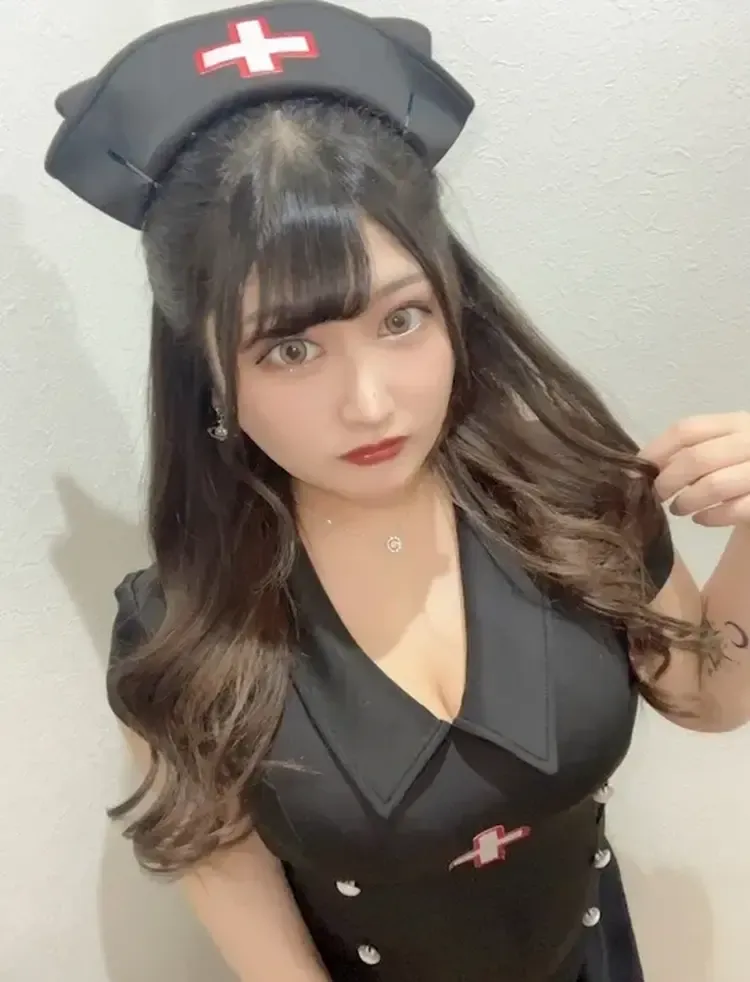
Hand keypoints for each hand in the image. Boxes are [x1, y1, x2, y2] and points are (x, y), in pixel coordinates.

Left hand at [640, 412, 749, 526]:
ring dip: (687, 501)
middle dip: (668, 480)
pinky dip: (710, 517)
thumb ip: (694, 450)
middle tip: (657, 495)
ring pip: (714, 485)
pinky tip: (700, 519)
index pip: (687, 429)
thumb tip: (645, 465)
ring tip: (677, 509)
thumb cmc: (741, 469)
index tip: (639, 469)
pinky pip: (733, 509)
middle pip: (697, 458)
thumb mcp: (724, 449)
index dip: (657, 450)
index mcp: (736, 423)